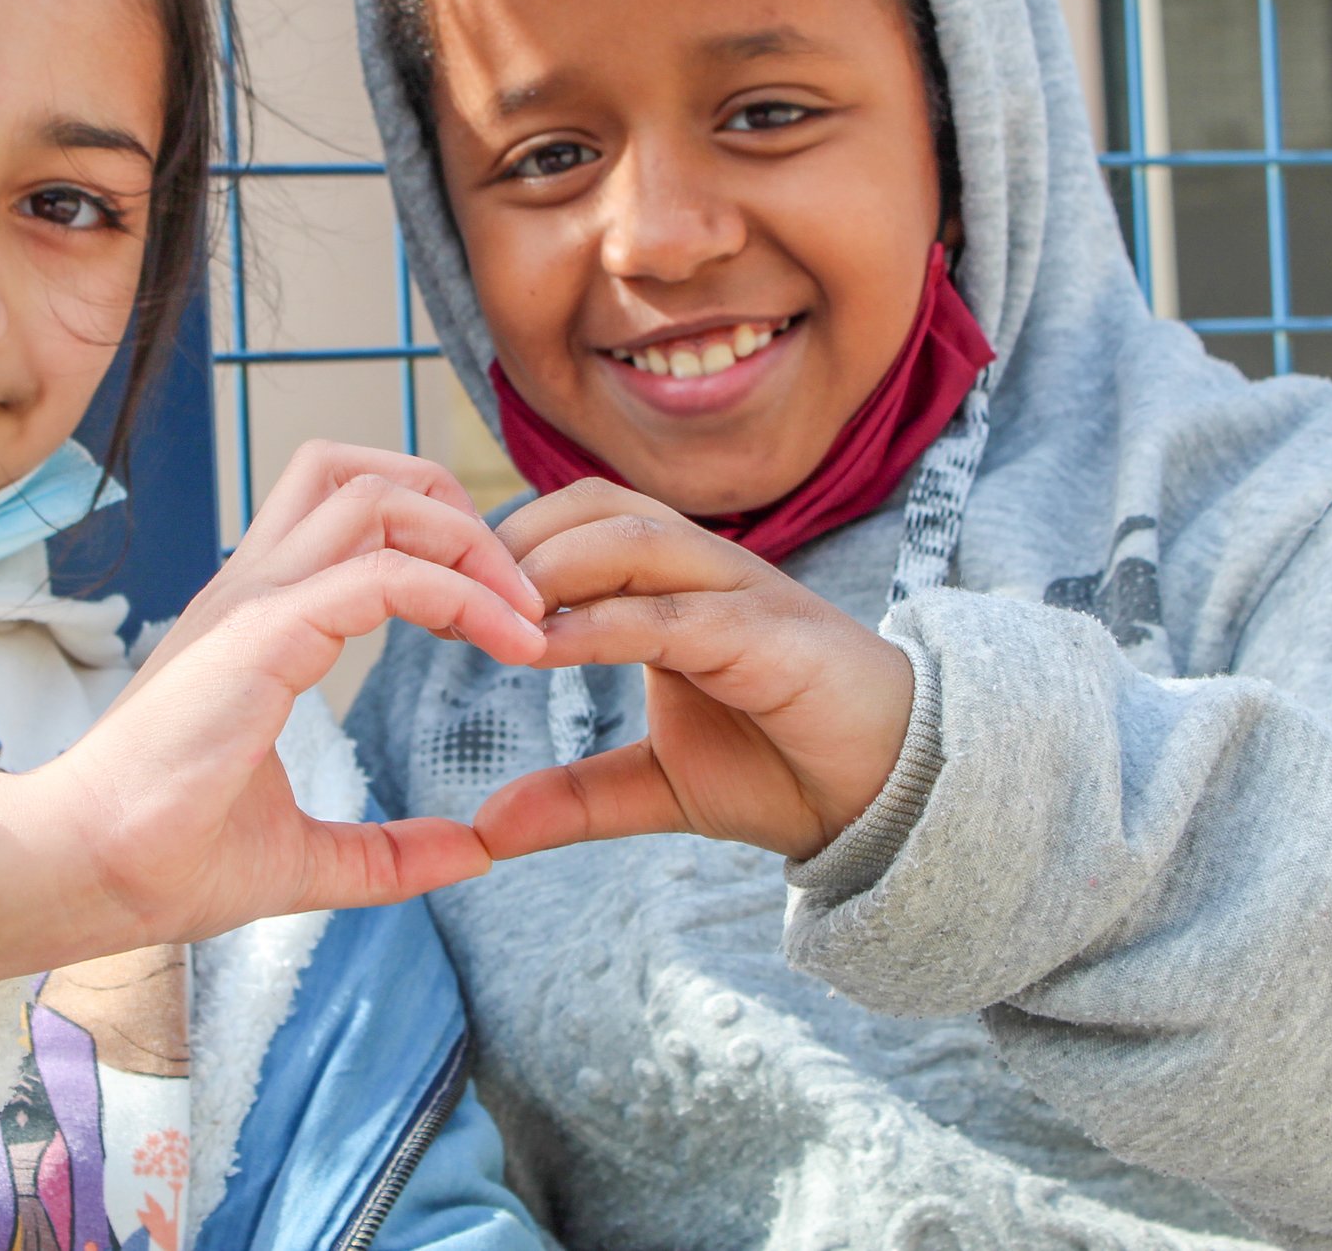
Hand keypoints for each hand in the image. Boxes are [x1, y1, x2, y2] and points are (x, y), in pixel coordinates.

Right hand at [0, 444, 543, 1006]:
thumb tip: (473, 855)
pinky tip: (505, 642)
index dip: (438, 543)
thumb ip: (388, 853)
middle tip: (518, 596)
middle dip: (454, 507)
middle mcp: (251, 591)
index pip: (347, 513)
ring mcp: (251, 604)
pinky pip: (382, 573)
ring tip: (523, 615)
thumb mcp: (307, 858)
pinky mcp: (259, 636)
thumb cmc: (167, 859)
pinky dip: (459, 592)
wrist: (86, 876)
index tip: (503, 625)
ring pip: (373, 494)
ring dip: (467, 538)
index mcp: (255, 622)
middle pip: (358, 470)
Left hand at [471, 479, 913, 862]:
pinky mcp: (770, 636)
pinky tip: (546, 648)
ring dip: (553, 567)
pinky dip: (605, 622)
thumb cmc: (783, 767)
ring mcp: (743, 594)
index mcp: (676, 584)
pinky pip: (674, 611)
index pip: (581, 518)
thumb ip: (574, 797)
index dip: (510, 542)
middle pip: (598, 503)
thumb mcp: (656, 786)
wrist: (891, 796)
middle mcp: (707, 570)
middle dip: (517, 538)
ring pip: (634, 538)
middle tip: (445, 594)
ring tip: (488, 616)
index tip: (439, 591)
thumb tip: (484, 828)